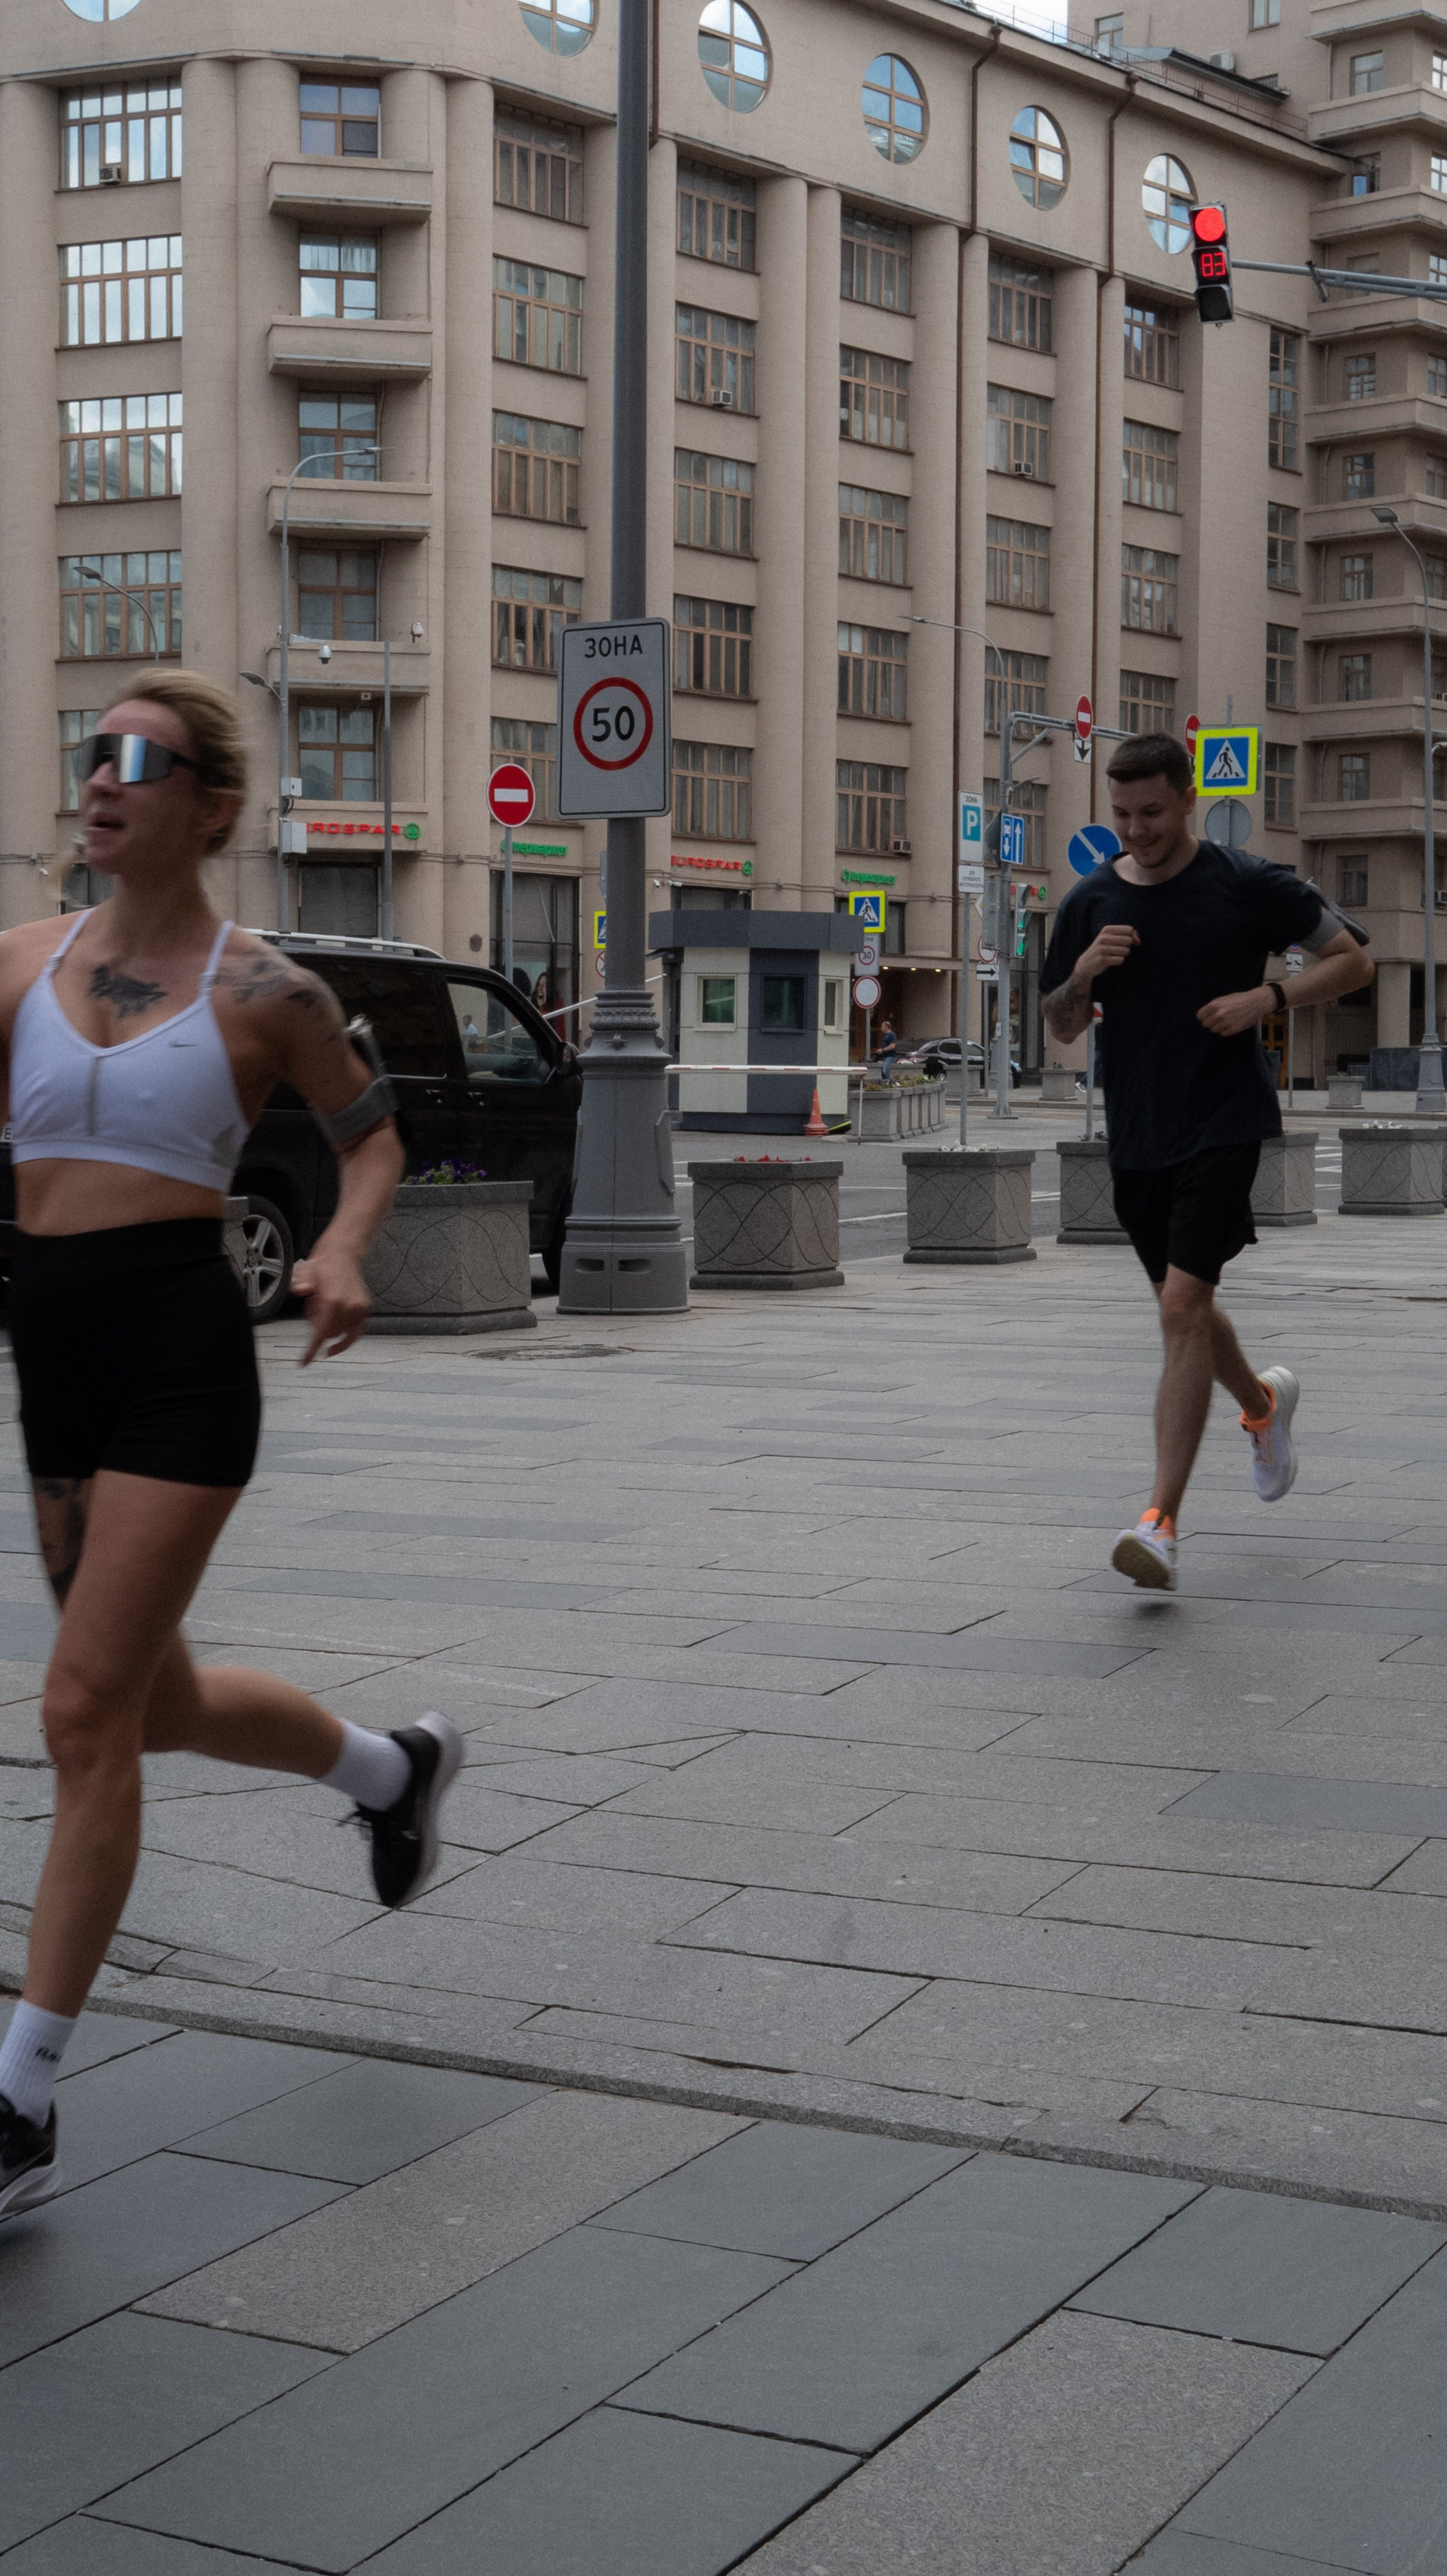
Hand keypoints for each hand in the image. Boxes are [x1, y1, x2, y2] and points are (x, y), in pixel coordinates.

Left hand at [291, 1246, 370, 1364]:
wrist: (343, 1254)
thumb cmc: (324, 1264)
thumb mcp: (306, 1272)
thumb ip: (302, 1283)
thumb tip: (300, 1289)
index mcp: (333, 1300)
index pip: (320, 1333)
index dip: (311, 1350)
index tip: (304, 1362)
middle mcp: (348, 1307)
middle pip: (328, 1334)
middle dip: (318, 1328)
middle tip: (312, 1310)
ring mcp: (359, 1309)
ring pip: (340, 1334)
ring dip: (329, 1328)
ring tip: (324, 1309)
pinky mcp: (365, 1309)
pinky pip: (356, 1333)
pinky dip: (346, 1340)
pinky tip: (335, 1346)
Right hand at [1077, 922, 1139, 981]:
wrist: (1086, 963)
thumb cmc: (1103, 949)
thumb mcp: (1111, 938)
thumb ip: (1127, 936)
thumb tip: (1138, 940)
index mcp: (1107, 929)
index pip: (1129, 929)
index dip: (1132, 936)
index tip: (1127, 942)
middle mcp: (1104, 937)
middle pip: (1129, 940)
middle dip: (1127, 946)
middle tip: (1118, 949)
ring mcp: (1103, 948)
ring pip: (1126, 951)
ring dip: (1123, 955)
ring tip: (1113, 955)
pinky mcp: (1103, 959)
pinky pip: (1121, 960)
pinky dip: (1118, 961)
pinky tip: (1111, 961)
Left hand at [1197, 985, 1271, 1038]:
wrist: (1255, 1003)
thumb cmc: (1239, 999)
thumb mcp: (1224, 999)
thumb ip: (1214, 1007)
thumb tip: (1205, 1014)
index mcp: (1215, 1005)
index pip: (1200, 1016)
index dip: (1203, 1016)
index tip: (1206, 1016)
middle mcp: (1218, 1015)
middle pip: (1205, 1024)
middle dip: (1210, 1021)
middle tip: (1216, 1019)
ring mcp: (1225, 1023)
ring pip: (1213, 1030)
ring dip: (1217, 1026)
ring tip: (1225, 1021)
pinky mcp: (1232, 1030)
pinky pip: (1222, 1033)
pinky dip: (1225, 1030)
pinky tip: (1231, 1024)